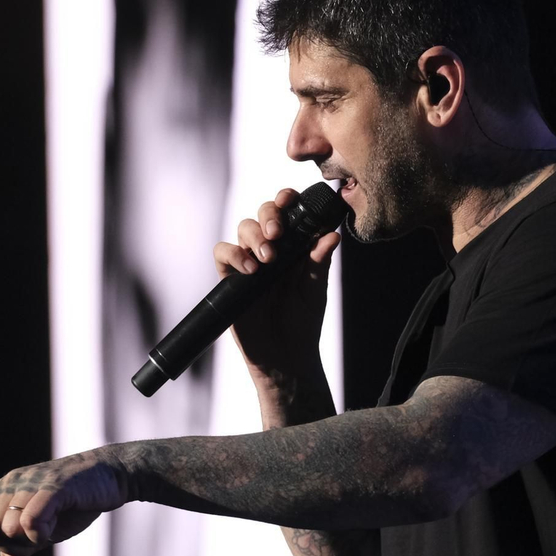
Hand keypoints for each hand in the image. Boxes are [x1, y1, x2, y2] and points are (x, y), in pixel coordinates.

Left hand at [0, 448, 128, 555]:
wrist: (111, 476)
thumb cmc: (77, 499)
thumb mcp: (48, 525)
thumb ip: (25, 541)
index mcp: (6, 490)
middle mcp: (12, 484)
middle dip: (15, 543)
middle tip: (45, 528)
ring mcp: (31, 485)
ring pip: (11, 531)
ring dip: (34, 539)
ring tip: (58, 518)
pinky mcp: (54, 488)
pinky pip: (32, 520)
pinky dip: (38, 531)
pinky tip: (51, 527)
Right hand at [212, 187, 341, 394]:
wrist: (285, 356)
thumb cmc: (304, 320)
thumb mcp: (316, 288)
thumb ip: (321, 260)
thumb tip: (333, 234)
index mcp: (293, 245)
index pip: (287, 211)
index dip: (286, 199)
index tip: (291, 199)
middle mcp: (270, 248)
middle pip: (262, 213)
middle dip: (269, 215)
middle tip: (278, 232)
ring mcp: (249, 261)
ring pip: (243, 229)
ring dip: (254, 236)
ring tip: (268, 259)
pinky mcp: (230, 278)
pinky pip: (223, 253)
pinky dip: (234, 255)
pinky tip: (251, 270)